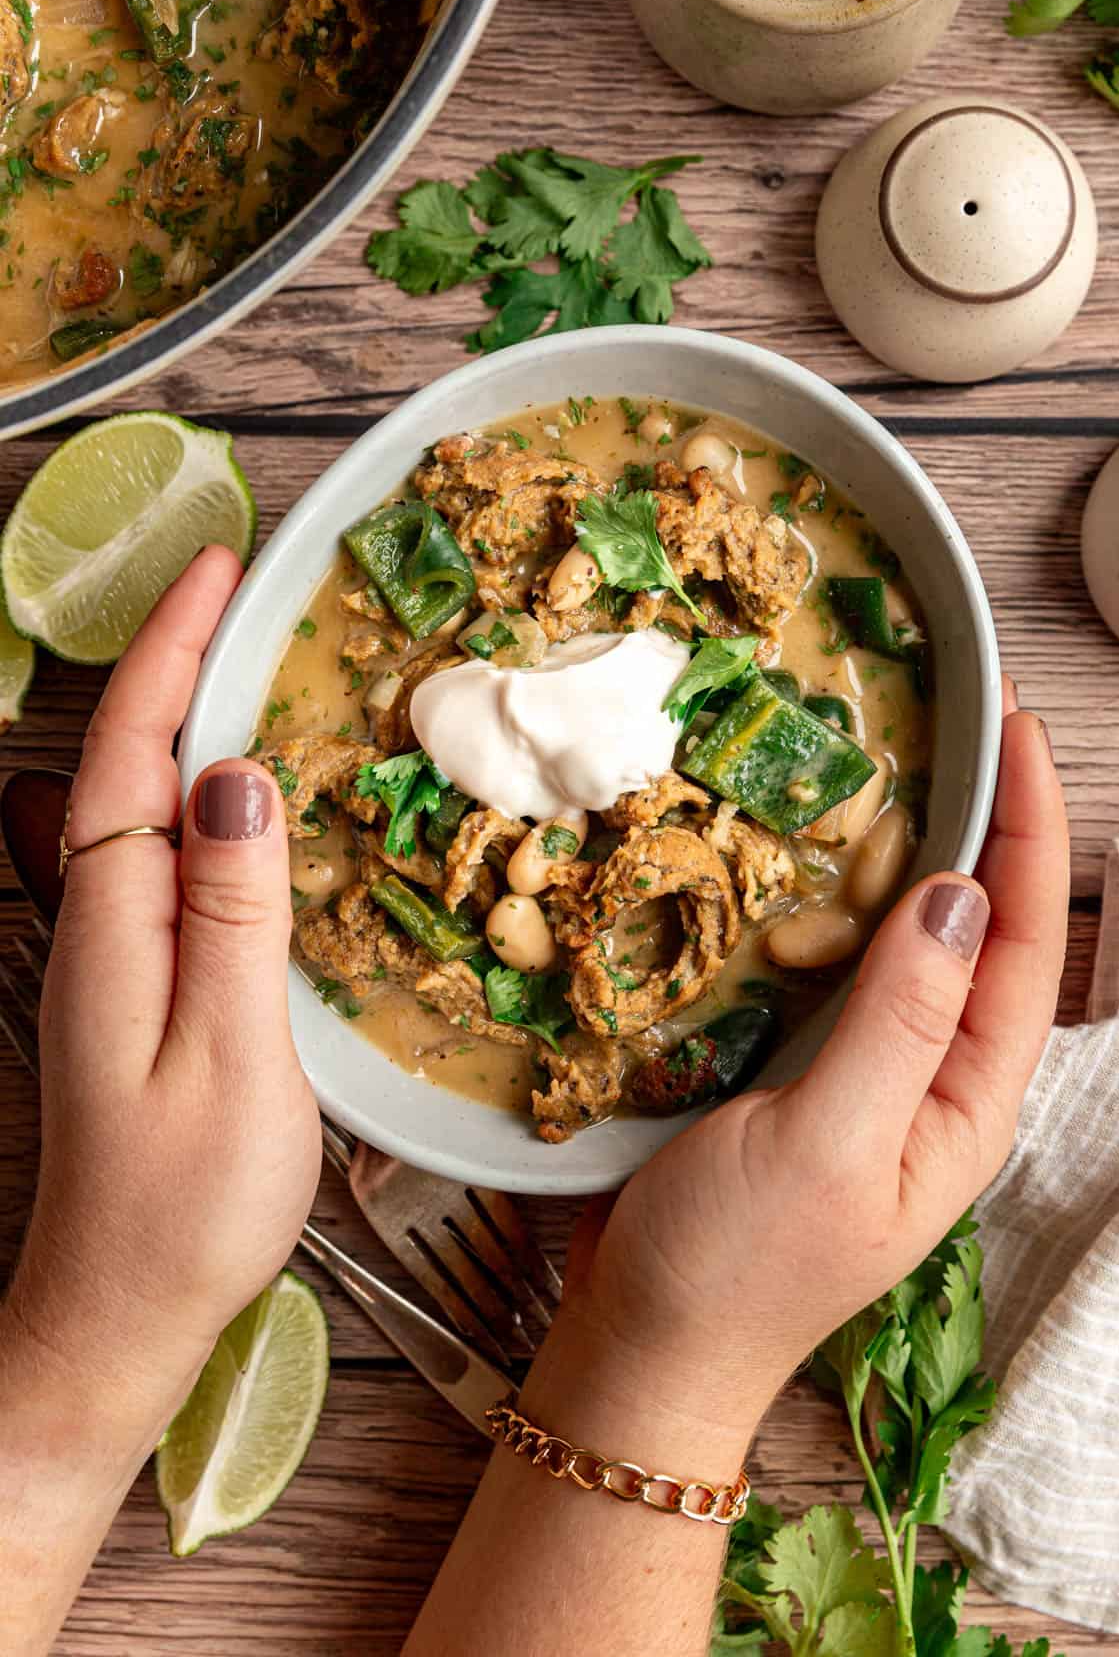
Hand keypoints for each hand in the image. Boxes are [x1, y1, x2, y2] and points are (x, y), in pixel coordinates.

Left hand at [4, 547, 319, 1453]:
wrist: (120, 1315)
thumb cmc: (183, 1208)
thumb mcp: (230, 1056)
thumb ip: (234, 913)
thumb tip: (238, 772)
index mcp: (115, 924)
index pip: (134, 751)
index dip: (172, 651)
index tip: (220, 565)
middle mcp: (100, 922)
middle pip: (127, 757)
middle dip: (174, 657)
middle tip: (244, 585)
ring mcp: (115, 953)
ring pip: (146, 801)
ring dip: (189, 713)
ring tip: (254, 655)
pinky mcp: (142, 983)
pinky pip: (172, 853)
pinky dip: (208, 789)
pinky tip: (256, 790)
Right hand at [532, 684, 1068, 1450]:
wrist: (641, 1345)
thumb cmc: (739, 1266)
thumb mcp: (829, 1142)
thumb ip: (898, 1020)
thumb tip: (958, 892)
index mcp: (963, 1103)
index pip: (1023, 945)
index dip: (1030, 832)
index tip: (1017, 732)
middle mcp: (924, 1077)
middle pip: (974, 929)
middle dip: (977, 823)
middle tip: (952, 721)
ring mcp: (854, 1068)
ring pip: (896, 937)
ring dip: (899, 849)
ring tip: (884, 759)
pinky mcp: (786, 1063)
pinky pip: (822, 962)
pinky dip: (819, 896)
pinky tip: (792, 850)